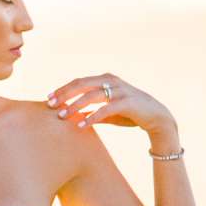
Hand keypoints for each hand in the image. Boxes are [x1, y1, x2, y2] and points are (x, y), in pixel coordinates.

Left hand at [46, 75, 176, 137]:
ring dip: (76, 105)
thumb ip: (91, 111)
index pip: (79, 81)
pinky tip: (82, 125)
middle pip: (82, 84)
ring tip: (63, 116)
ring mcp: (120, 90)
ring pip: (92, 95)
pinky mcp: (127, 102)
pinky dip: (93, 116)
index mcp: (105, 79)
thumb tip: (73, 117)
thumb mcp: (108, 112)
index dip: (63, 89)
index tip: (49, 99)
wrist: (157, 118)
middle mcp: (111, 81)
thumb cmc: (130, 114)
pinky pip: (106, 109)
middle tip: (51, 105)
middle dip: (65, 94)